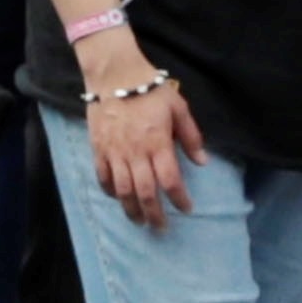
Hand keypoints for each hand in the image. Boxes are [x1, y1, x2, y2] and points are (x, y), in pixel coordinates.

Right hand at [80, 68, 206, 225]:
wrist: (114, 74)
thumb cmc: (150, 89)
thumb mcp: (178, 107)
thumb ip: (190, 136)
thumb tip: (202, 162)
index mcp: (157, 143)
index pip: (170, 179)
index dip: (179, 198)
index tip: (186, 208)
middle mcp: (135, 152)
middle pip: (145, 192)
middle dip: (154, 214)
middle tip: (161, 228)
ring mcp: (114, 152)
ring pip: (123, 190)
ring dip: (131, 209)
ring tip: (139, 221)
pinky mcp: (98, 148)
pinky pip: (103, 176)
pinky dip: (110, 191)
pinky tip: (118, 198)